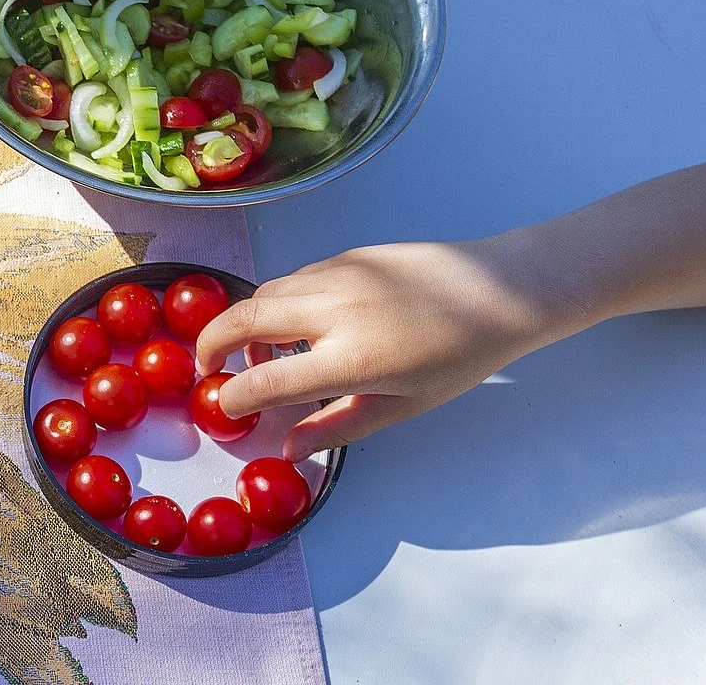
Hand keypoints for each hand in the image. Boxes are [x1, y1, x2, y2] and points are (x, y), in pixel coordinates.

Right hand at [194, 235, 589, 460]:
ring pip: (263, 293)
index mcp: (351, 360)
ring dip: (247, 323)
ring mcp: (336, 276)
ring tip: (263, 354)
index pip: (265, 381)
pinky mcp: (344, 256)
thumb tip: (290, 448)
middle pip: (243, 319)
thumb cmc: (458, 356)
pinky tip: (303, 327)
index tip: (225, 406)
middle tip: (207, 367)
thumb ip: (338, 425)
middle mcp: (334, 311)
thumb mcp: (401, 404)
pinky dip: (280, 303)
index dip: (234, 397)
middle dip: (211, 343)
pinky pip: (293, 279)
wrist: (498, 289)